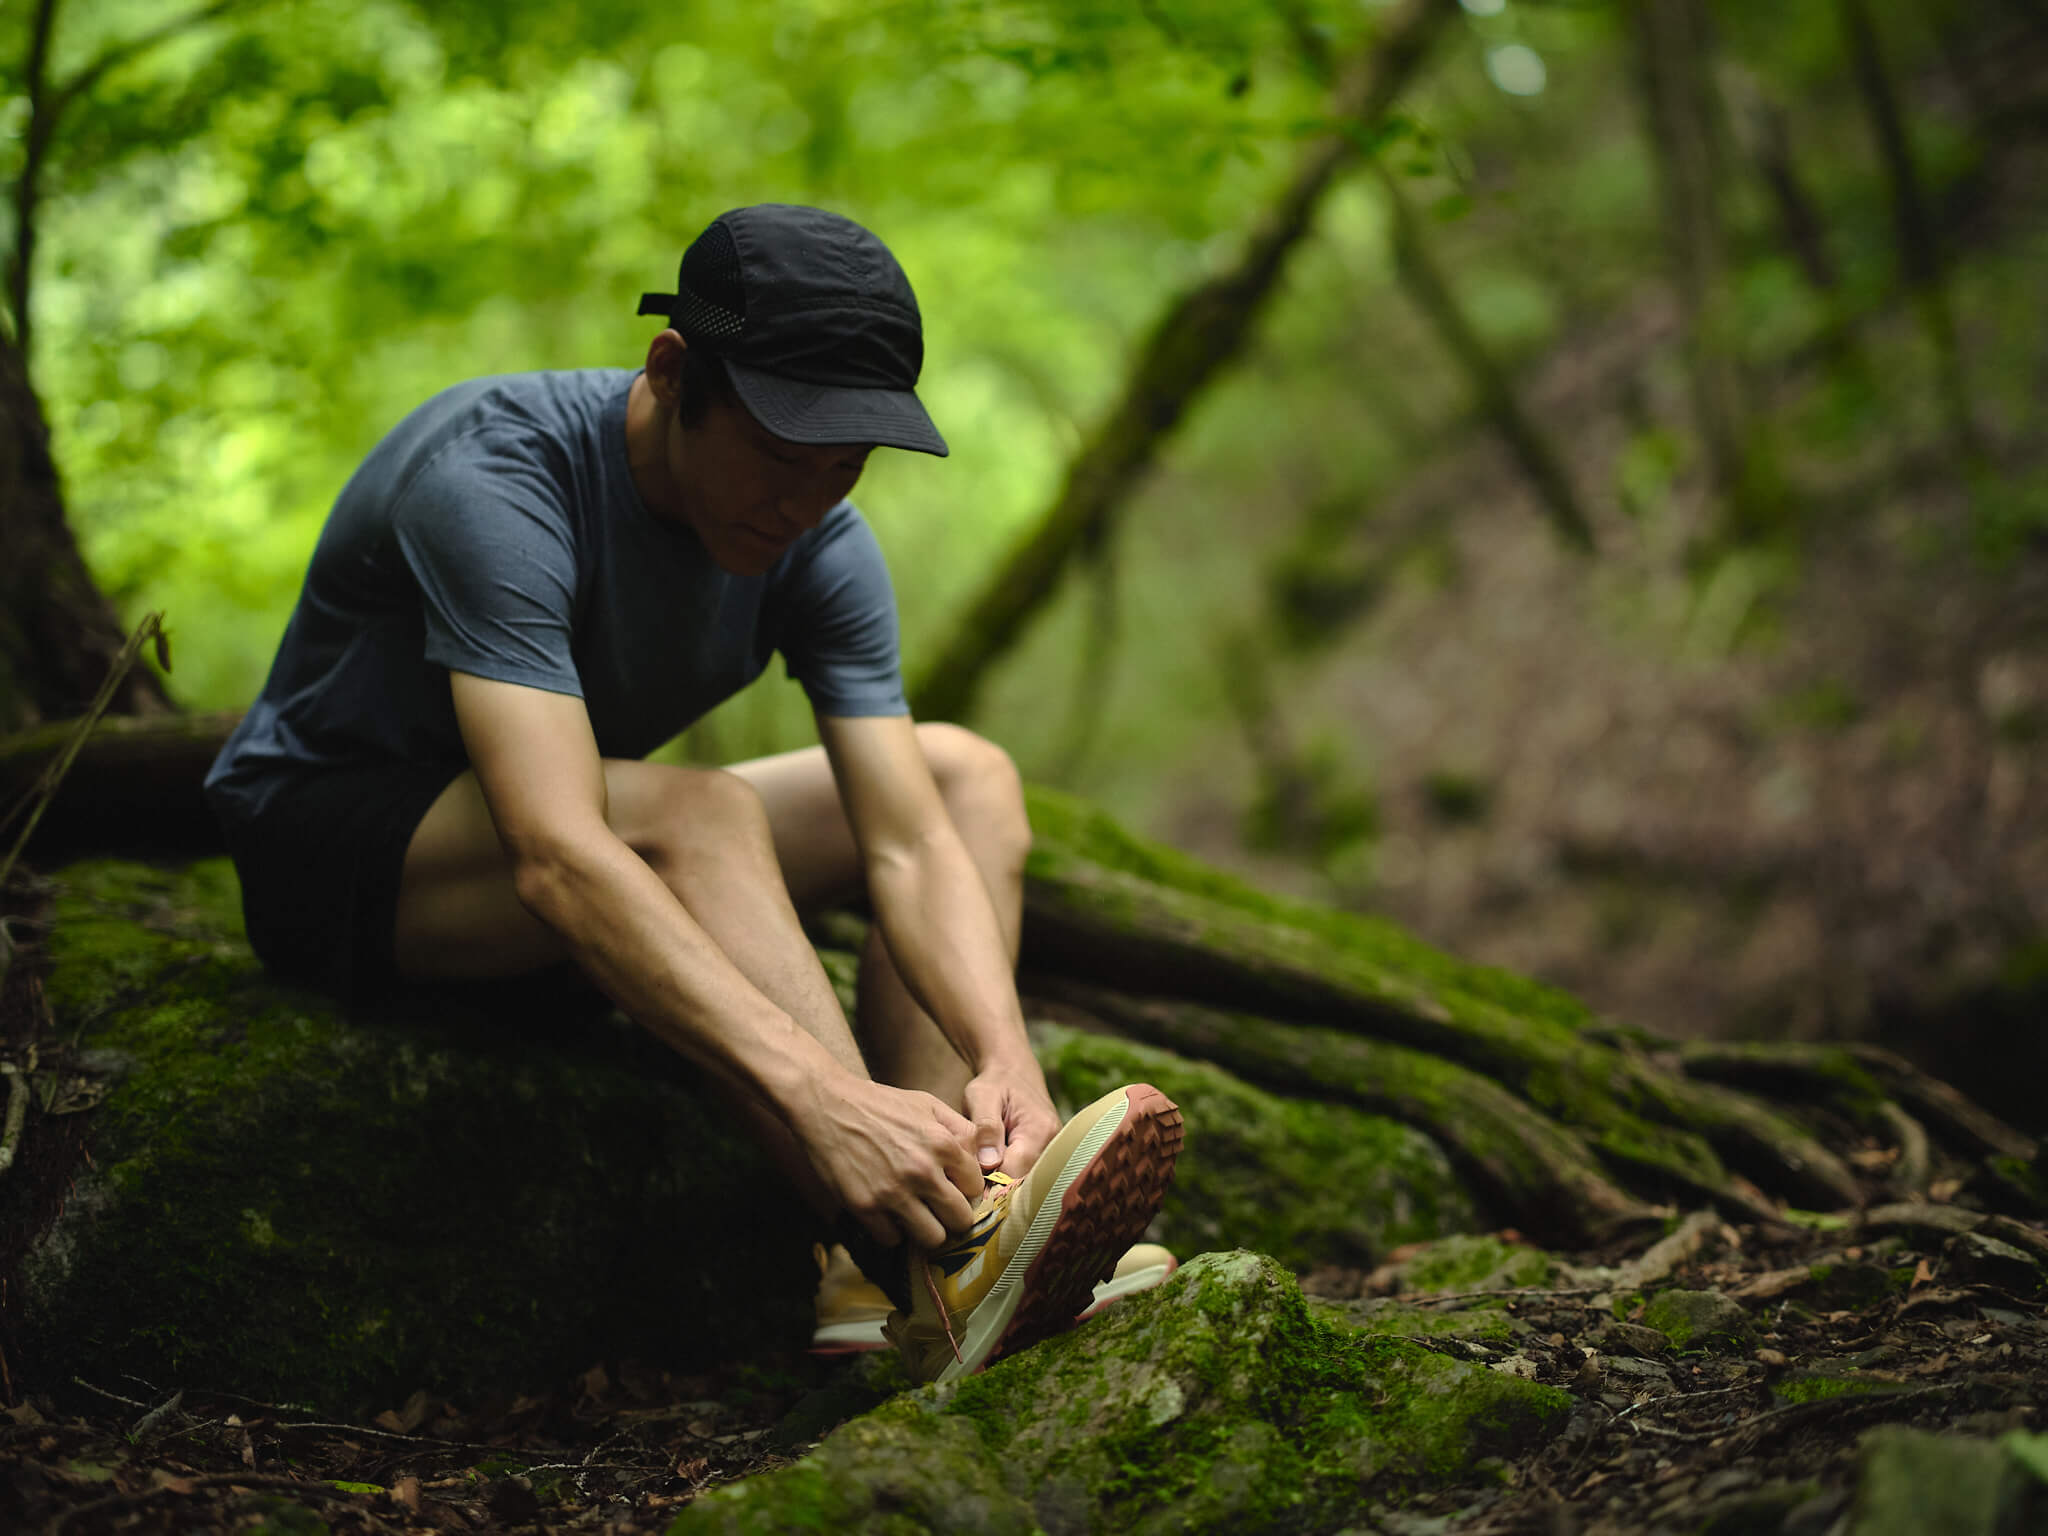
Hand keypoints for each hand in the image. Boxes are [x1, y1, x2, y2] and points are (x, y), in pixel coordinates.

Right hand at [790, 1072, 983, 1250]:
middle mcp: (922, 1171)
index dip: (966, 1189)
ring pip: (932, 1238)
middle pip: (960, 1220)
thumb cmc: (881, 1104)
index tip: (954, 1189)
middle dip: (953, 1217)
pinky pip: (892, 1240)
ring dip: (926, 1230)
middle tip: (939, 1210)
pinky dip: (891, 1231)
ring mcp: (893, 1192)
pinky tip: (887, 1213)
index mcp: (943, 1144)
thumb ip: (961, 1131)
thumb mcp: (928, 1104)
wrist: (827, 1104)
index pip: (977, 1188)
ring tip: (916, 1216)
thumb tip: (985, 1161)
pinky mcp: (865, 1207)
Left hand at [962, 1054, 1060, 1180]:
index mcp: (1039, 1130)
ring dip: (999, 1179)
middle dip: (993, 1183)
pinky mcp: (1045, 1155)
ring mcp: (1051, 1152)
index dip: (987, 1182)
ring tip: (980, 1165)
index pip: (1013, 1173)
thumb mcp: (982, 1096)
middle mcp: (1052, 1145)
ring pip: (1022, 1181)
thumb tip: (988, 1163)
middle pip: (1020, 1182)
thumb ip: (986, 1128)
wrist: (1015, 1072)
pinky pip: (1025, 1174)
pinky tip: (992, 1164)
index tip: (965, 1179)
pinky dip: (1006, 1173)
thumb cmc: (995, 1082)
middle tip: (969, 1173)